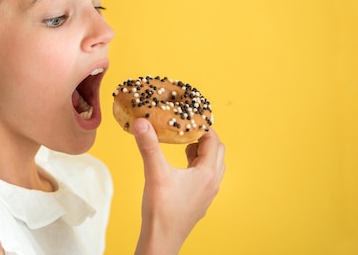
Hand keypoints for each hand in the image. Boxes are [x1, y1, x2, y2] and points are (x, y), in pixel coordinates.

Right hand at [132, 118, 225, 254]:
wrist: (162, 240)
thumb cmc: (162, 210)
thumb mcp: (155, 172)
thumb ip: (149, 145)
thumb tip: (141, 122)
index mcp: (207, 173)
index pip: (213, 140)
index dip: (202, 127)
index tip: (189, 117)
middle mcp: (212, 183)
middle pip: (216, 151)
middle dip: (202, 138)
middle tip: (184, 131)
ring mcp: (207, 194)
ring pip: (212, 165)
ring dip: (200, 153)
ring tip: (182, 147)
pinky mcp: (199, 201)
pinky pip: (205, 177)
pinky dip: (197, 166)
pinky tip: (180, 168)